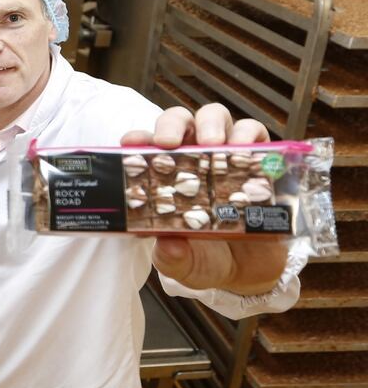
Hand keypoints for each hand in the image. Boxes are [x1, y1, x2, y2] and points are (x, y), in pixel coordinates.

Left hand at [122, 104, 288, 294]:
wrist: (248, 271)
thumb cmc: (205, 257)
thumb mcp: (184, 263)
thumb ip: (173, 256)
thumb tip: (169, 245)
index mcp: (164, 173)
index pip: (145, 146)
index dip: (137, 139)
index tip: (131, 143)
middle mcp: (192, 156)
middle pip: (179, 121)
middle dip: (172, 124)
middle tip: (171, 143)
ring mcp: (224, 153)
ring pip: (215, 117)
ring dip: (212, 124)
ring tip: (214, 144)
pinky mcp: (257, 158)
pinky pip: (255, 133)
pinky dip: (250, 136)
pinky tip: (248, 151)